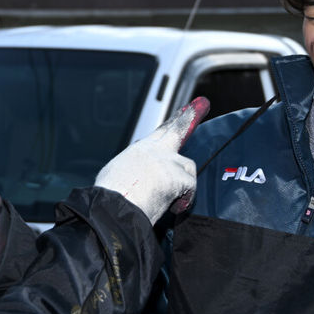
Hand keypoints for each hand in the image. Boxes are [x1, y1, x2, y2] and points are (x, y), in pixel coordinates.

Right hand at [94, 96, 209, 223]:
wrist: (113, 209)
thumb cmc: (111, 197)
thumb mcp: (117, 175)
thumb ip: (136, 168)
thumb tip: (143, 176)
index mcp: (139, 151)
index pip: (160, 133)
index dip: (173, 123)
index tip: (184, 111)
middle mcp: (154, 150)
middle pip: (177, 130)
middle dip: (189, 117)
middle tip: (202, 104)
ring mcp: (167, 161)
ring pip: (187, 166)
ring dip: (184, 181)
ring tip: (172, 198)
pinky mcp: (177, 175)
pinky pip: (190, 187)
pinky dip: (184, 199)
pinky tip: (172, 207)